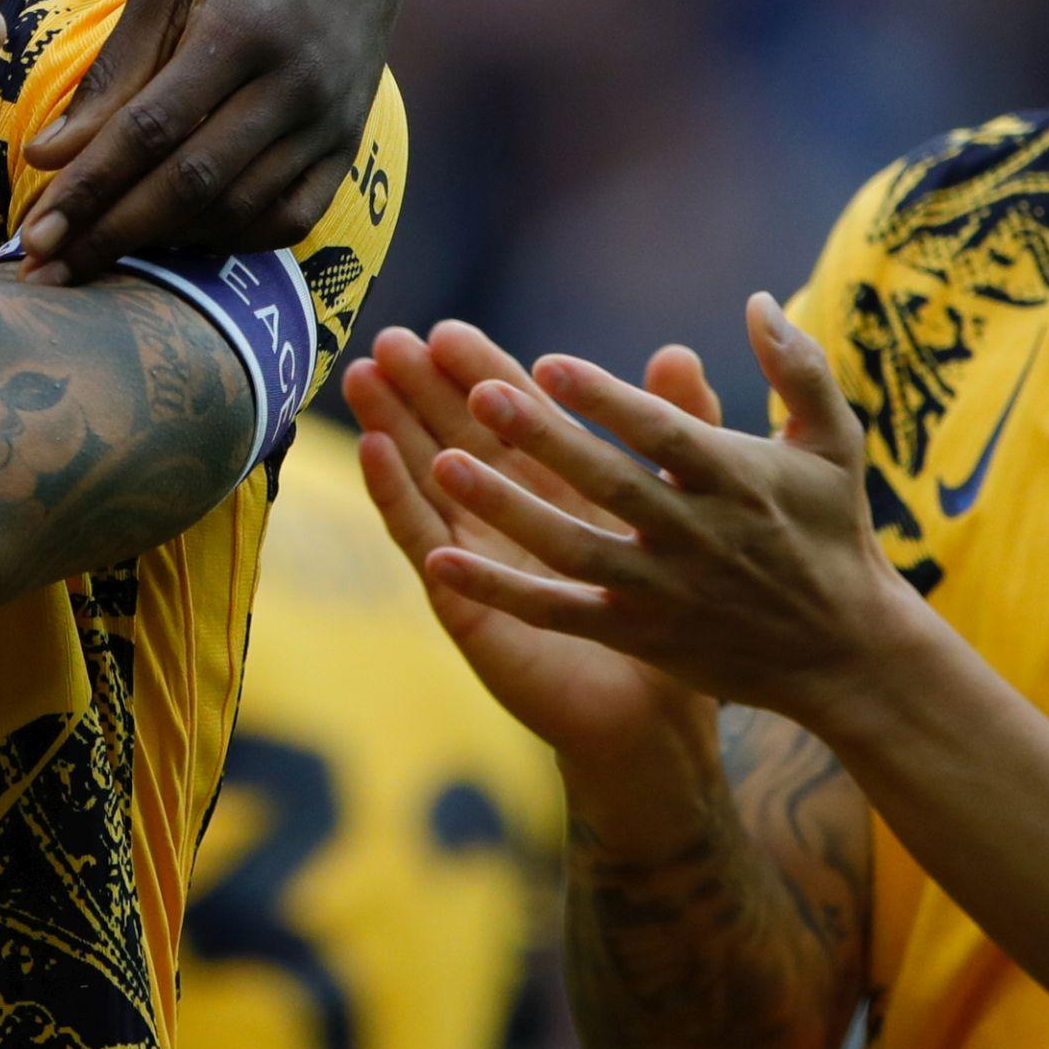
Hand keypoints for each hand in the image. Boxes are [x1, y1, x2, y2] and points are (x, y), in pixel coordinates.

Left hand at [19, 0, 425, 278]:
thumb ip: (111, 75)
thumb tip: (46, 156)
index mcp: (241, 31)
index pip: (149, 131)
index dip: (87, 189)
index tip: (31, 236)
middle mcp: (295, 83)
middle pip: (192, 184)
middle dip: (110, 235)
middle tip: (46, 273)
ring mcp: (331, 118)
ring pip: (240, 210)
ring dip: (163, 246)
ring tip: (96, 259)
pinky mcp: (353, 142)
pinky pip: (290, 217)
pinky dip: (229, 239)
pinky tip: (177, 240)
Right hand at [347, 322, 717, 773]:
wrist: (661, 718)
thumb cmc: (678, 616)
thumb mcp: (685, 509)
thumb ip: (681, 431)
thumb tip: (680, 353)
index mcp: (558, 487)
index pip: (510, 416)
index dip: (477, 372)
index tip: (448, 330)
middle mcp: (510, 516)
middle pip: (455, 437)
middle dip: (419, 389)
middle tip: (389, 339)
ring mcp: (481, 558)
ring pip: (427, 479)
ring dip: (393, 427)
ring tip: (363, 377)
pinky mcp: (466, 602)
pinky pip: (426, 543)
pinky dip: (397, 495)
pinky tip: (374, 451)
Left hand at [404, 294, 918, 731]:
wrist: (849, 653)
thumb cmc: (834, 532)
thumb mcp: (835, 443)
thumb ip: (798, 368)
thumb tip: (759, 299)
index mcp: (737, 480)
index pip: (663, 434)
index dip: (606, 399)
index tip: (548, 363)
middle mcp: (696, 535)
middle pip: (608, 484)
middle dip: (543, 441)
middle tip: (479, 395)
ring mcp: (664, 590)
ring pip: (572, 548)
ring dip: (506, 509)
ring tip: (443, 465)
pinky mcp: (640, 634)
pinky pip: (560, 612)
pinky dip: (502, 592)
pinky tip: (441, 561)